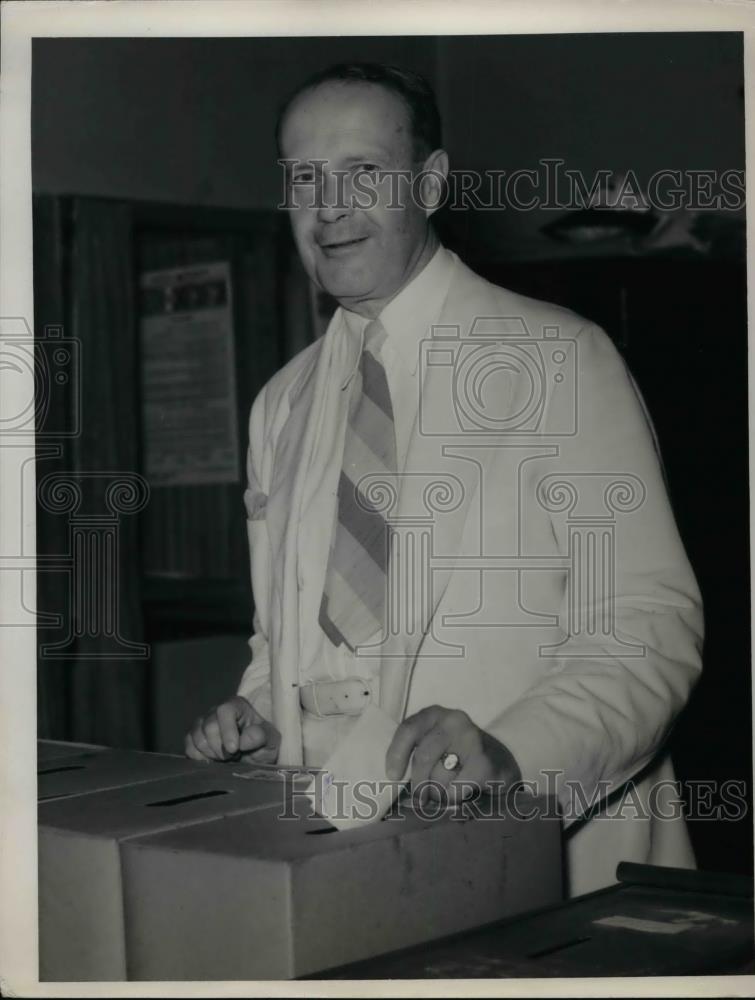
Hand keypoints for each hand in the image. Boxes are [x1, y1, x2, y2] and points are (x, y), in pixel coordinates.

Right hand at [185, 695, 279, 763]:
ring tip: (226, 759)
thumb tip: (244, 739)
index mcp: (236, 705)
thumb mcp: (270, 741)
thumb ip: (261, 736)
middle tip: (234, 757)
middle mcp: (216, 711)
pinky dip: (200, 758)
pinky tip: (213, 761)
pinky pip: (189, 747)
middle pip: (208, 726)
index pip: (224, 710)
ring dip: (211, 754)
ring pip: (197, 738)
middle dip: (221, 747)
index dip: (227, 730)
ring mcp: (202, 723)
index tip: (234, 750)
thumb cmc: (263, 744)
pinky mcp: (193, 738)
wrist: (253, 757)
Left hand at [385, 705, 520, 803]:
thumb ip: (414, 753)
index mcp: (434, 714)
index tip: (393, 776)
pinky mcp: (484, 761)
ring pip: (438, 777)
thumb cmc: (457, 756)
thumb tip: (393, 781)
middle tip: (421, 798)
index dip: (396, 754)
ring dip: (439, 792)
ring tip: (449, 789)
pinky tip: (464, 791)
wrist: (500, 763)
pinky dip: (454, 798)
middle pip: (422, 757)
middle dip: (419, 784)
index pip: (408, 730)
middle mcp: (453, 721)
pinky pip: (455, 789)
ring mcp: (471, 739)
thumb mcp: (434, 744)